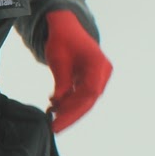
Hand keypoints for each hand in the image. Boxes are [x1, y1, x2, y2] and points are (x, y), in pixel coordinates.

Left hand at [43, 9, 111, 132]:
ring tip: (51, 116)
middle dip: (71, 115)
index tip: (58, 122)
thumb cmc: (62, 39)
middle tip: (54, 127)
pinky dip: (69, 102)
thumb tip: (59, 103)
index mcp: (98, 64)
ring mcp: (99, 76)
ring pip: (85, 100)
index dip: (74, 110)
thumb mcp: (58, 59)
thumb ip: (61, 81)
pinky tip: (55, 107)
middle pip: (89, 100)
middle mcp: (103, 71)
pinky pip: (82, 95)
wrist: (66, 27)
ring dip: (69, 109)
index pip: (89, 93)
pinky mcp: (92, 79)